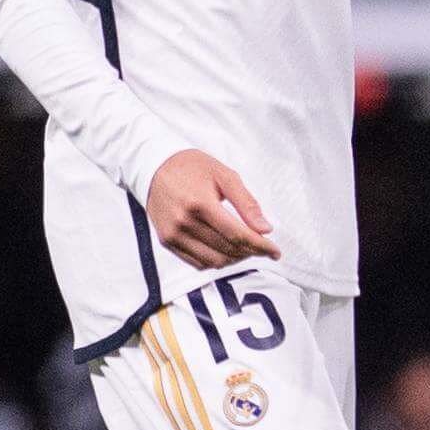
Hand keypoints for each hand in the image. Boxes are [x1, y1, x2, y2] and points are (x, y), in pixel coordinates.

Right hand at [145, 150, 279, 268]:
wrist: (153, 166)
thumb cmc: (192, 167)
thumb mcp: (225, 175)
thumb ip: (247, 203)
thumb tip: (266, 229)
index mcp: (200, 204)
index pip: (238, 235)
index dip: (261, 246)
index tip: (276, 251)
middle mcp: (184, 223)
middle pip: (228, 249)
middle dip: (252, 252)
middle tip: (264, 247)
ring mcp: (173, 234)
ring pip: (214, 261)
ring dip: (236, 259)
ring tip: (247, 249)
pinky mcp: (166, 241)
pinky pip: (197, 262)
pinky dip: (216, 261)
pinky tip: (227, 251)